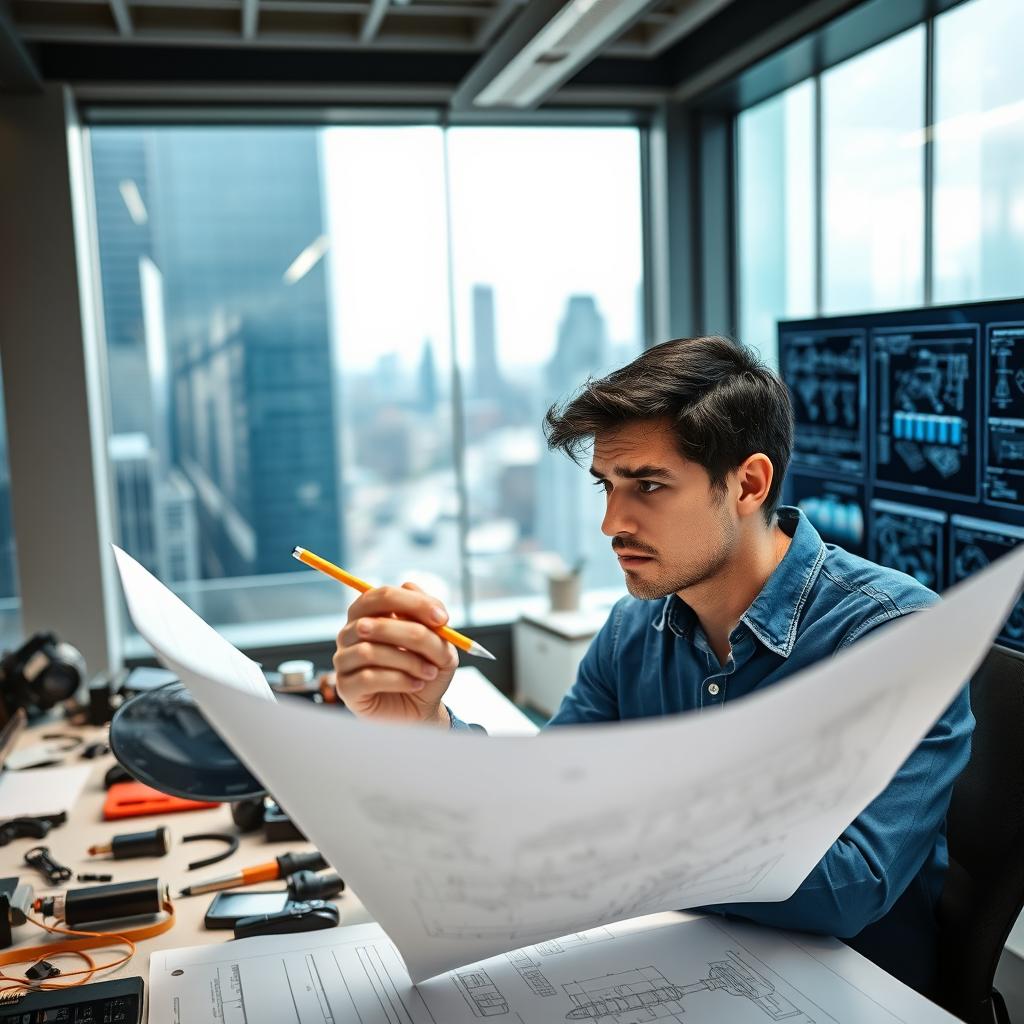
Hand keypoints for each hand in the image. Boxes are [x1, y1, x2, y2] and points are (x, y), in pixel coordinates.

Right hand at [333, 582, 458, 725]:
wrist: (419, 710)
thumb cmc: (424, 671)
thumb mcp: (439, 643)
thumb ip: (431, 619)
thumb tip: (424, 599)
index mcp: (370, 614)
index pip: (381, 596)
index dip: (412, 603)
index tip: (442, 618)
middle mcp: (350, 633)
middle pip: (371, 622)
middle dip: (411, 633)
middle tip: (439, 647)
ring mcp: (344, 660)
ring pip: (370, 651)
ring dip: (408, 662)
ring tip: (429, 672)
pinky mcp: (345, 687)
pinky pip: (368, 677)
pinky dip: (399, 680)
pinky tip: (415, 684)